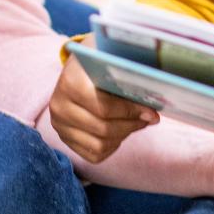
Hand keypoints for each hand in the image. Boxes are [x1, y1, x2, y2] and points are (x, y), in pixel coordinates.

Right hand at [49, 43, 158, 162]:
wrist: (76, 66)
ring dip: (123, 136)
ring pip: (100, 145)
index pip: (104, 107)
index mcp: (70, 82)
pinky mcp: (64, 138)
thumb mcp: (110, 59)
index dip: (130, 111)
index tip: (152, 111)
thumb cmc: (98, 60)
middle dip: (131, 125)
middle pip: (103, 129)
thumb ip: (129, 75)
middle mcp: (59, 106)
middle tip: (149, 118)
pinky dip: (111, 146)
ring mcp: (60, 125)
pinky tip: (120, 131)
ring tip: (135, 123)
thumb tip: (154, 96)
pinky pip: (94, 154)